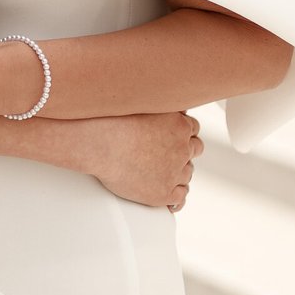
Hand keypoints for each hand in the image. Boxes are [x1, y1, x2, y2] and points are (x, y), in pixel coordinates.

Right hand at [82, 111, 203, 209]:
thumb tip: (161, 96)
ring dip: (179, 172)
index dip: (182, 132)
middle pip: (195, 149)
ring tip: (162, 173)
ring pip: (187, 173)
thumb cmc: (113, 120)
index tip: (173, 135)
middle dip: (183, 150)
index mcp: (179, 125)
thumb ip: (157, 102)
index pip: (192, 128)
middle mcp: (182, 148)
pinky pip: (180, 197)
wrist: (99, 144)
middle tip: (168, 153)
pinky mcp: (164, 193)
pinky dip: (175, 197)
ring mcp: (175, 171)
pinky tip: (169, 197)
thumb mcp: (141, 101)